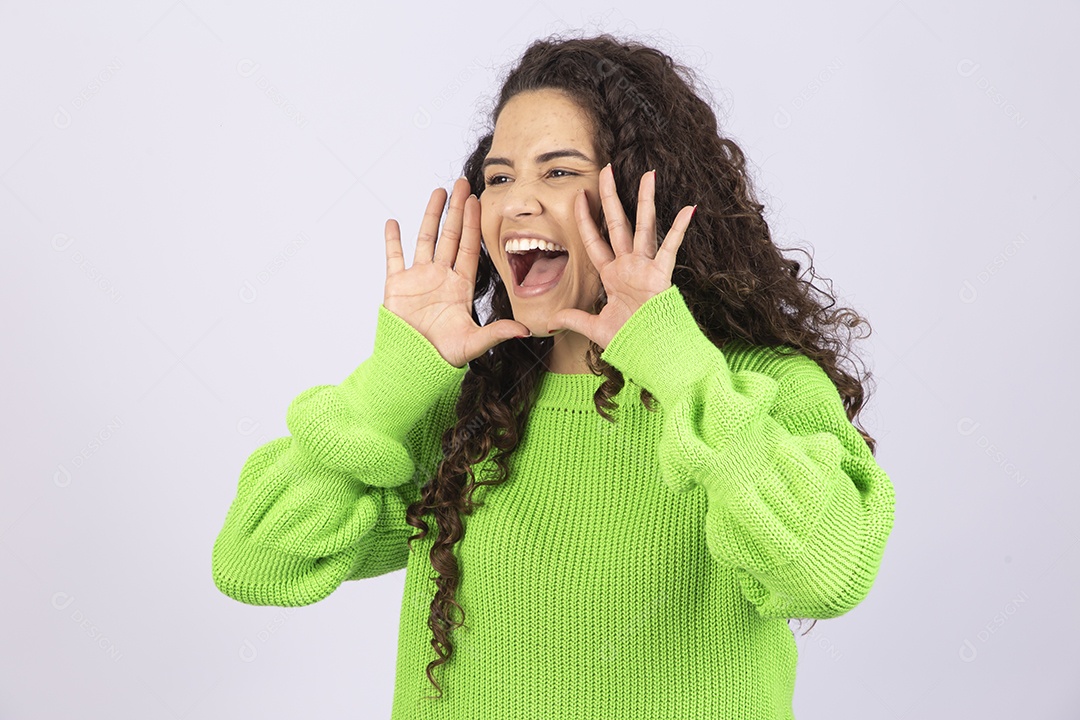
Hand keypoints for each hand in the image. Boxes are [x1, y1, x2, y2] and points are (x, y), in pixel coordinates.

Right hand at [384, 176, 530, 367]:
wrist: (414, 364)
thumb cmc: (444, 355)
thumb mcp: (474, 342)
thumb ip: (497, 332)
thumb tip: (526, 330)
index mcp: (460, 285)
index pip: (468, 247)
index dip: (472, 224)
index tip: (477, 201)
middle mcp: (441, 276)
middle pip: (449, 236)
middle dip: (456, 210)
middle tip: (462, 184)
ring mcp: (418, 278)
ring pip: (425, 238)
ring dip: (431, 216)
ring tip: (438, 192)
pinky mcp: (396, 284)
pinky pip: (394, 257)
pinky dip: (392, 240)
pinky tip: (393, 222)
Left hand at [546, 165, 695, 348]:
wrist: (650, 352)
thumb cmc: (628, 340)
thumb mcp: (594, 328)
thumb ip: (574, 319)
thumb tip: (549, 321)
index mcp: (612, 276)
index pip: (594, 240)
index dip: (585, 219)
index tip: (579, 196)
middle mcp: (628, 265)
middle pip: (617, 223)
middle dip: (610, 197)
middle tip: (606, 170)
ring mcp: (645, 267)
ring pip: (644, 226)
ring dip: (646, 201)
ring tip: (649, 175)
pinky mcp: (660, 274)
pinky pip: (670, 247)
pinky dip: (679, 229)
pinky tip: (688, 209)